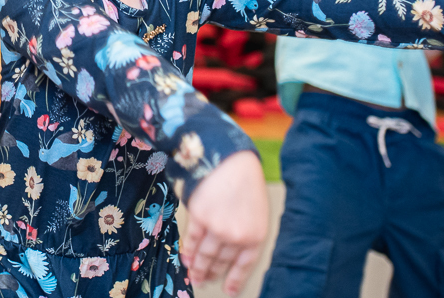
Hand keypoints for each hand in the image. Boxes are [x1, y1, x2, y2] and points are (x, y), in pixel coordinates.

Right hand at [181, 151, 267, 296]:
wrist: (230, 159)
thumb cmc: (246, 180)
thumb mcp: (256, 209)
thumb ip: (246, 230)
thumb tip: (231, 247)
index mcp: (255, 234)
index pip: (244, 264)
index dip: (235, 279)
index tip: (229, 290)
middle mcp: (236, 235)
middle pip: (221, 260)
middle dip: (212, 273)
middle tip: (204, 281)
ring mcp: (217, 228)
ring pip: (205, 254)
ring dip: (198, 267)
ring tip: (194, 275)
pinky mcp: (199, 217)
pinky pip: (193, 240)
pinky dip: (188, 251)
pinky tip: (186, 258)